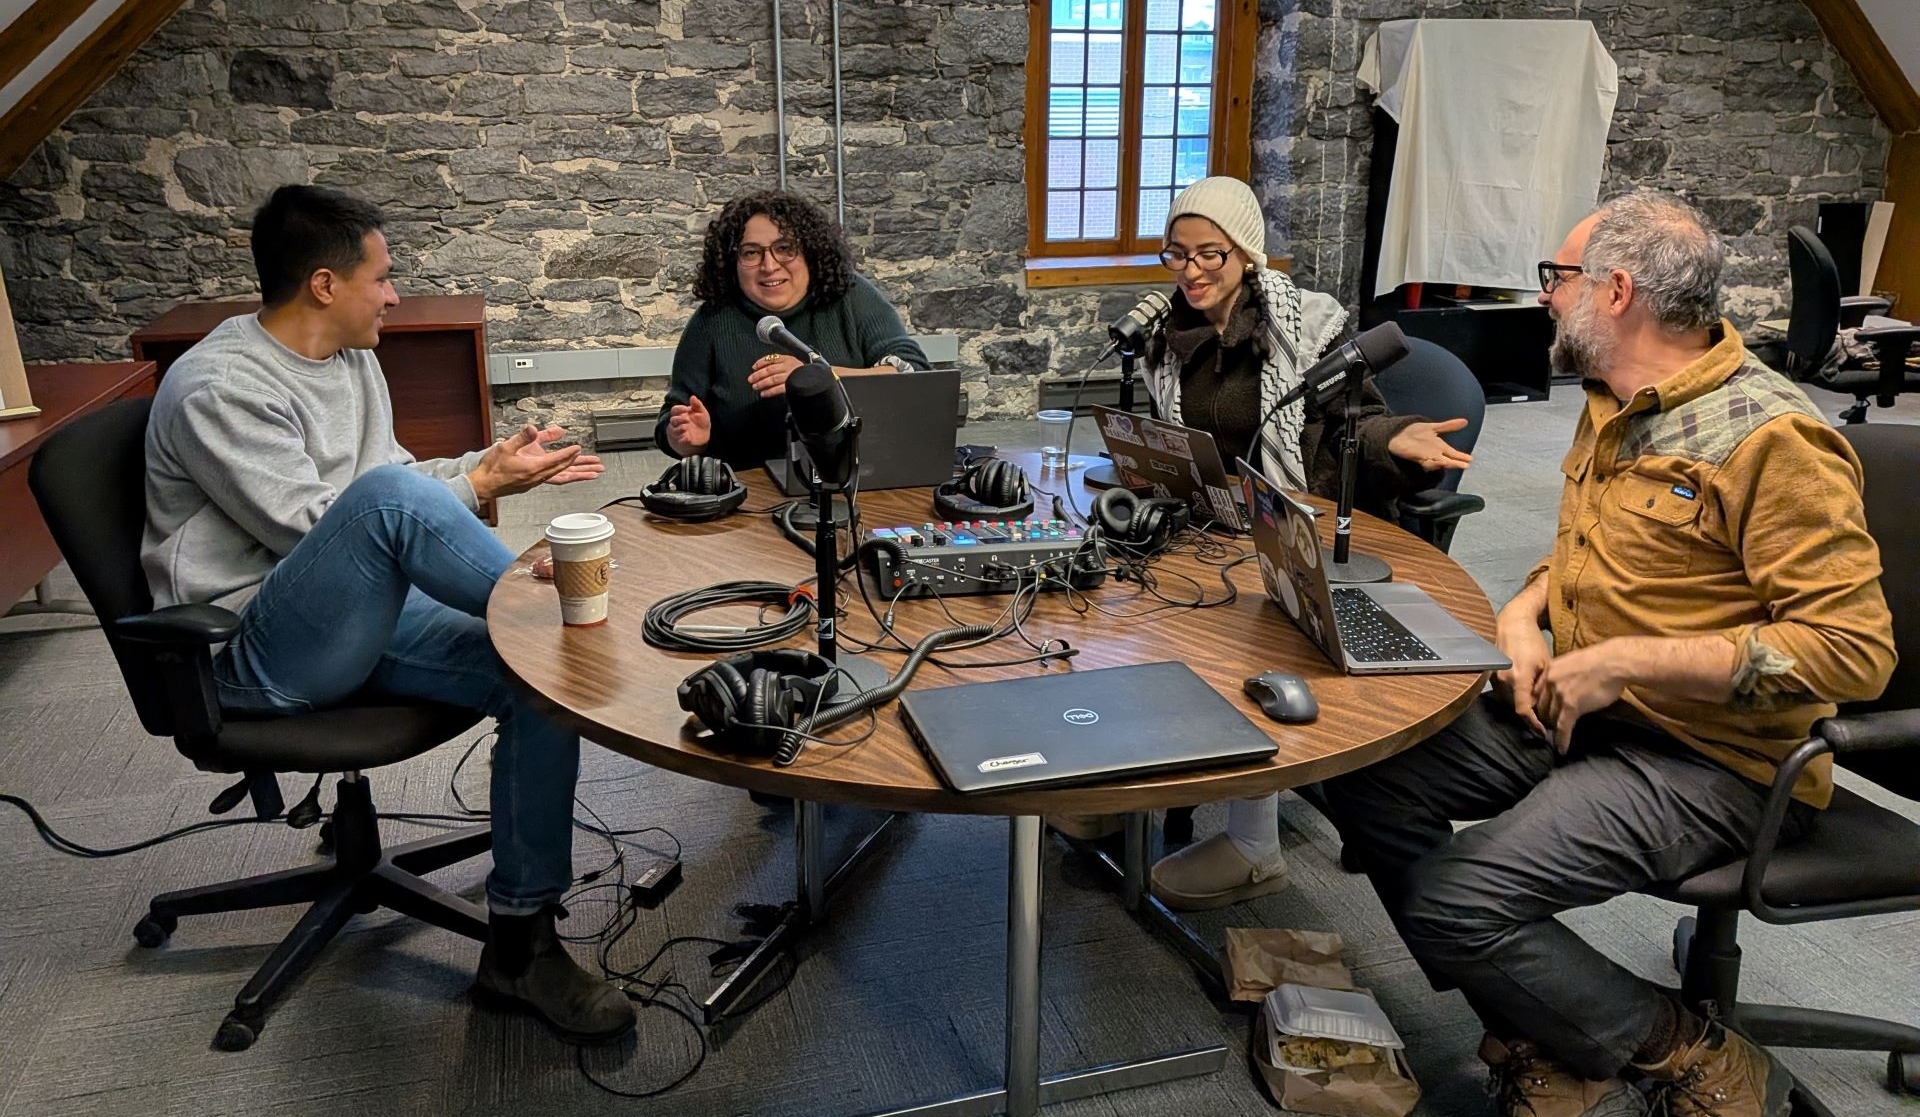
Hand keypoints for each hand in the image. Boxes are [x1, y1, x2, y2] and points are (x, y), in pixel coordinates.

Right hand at [467, 424, 587, 500]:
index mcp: (532, 468)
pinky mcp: (532, 484)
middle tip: (595, 463)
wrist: (483, 485)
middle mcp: (537, 477)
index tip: (578, 448)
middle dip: (581, 466)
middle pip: (564, 470)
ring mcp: (535, 482)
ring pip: (561, 476)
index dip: (569, 454)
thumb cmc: (492, 468)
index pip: (556, 460)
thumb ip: (522, 437)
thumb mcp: (506, 447)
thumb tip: (533, 428)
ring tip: (592, 473)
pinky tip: (568, 472)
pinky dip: (565, 475)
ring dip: (578, 474)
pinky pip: (554, 479)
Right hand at [666, 395, 711, 452]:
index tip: (686, 409)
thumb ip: (697, 405)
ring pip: (673, 430)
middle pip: (672, 420)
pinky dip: (682, 439)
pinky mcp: (682, 440)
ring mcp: (678, 432)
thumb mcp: (702, 412)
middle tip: (687, 420)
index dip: (679, 409)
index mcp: (681, 414)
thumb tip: (693, 397)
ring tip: (686, 427)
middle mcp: (677, 423)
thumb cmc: (701, 422)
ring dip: (679, 429)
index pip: (674, 410)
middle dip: (679, 419)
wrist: (705, 435)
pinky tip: (688, 438)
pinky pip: (679, 440)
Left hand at [747, 354, 802, 397]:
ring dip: (762, 383)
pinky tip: (763, 394)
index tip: (754, 367)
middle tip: (750, 379)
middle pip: (769, 369)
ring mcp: (790, 376)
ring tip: (755, 387)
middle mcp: (788, 366)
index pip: (771, 359)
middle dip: (758, 375)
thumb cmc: (805, 372)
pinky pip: (778, 388)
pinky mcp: (792, 385)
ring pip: (772, 379)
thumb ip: (782, 364)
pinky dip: (770, 391)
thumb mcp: (794, 363)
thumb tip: (765, 368)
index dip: (761, 363)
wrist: (818, 378)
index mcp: (788, 359)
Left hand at [1387, 419, 1473, 471]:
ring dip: (1444, 464)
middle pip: (1448, 460)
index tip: (1470, 459)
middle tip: (1465, 466)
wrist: (1398, 435)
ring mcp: (1426, 456)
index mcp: (1439, 447)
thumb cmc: (1415, 432)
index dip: (1461, 457)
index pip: (1453, 453)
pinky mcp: (1417, 457)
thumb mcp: (1433, 427)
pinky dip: (1432, 463)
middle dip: (1456, 463)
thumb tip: (1465, 421)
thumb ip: (1448, 426)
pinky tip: (1438, 462)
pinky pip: (1426, 462)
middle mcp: (1434, 454)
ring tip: (1450, 463)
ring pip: (1438, 463)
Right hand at [1492, 613, 1552, 739]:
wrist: (1513, 624)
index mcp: (1518, 678)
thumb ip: (1542, 688)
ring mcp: (1494, 678)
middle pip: (1515, 709)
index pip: (1522, 711)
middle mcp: (1503, 680)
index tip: (1542, 733)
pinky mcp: (1491, 676)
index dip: (1533, 724)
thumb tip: (1544, 709)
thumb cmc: (1533, 643)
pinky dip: (1514, 697)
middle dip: (1530, 716)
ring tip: (1537, 706)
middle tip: (1545, 720)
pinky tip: (1525, 693)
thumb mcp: (1545, 665)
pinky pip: (1504, 694)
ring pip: (1509, 702)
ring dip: (1521, 707)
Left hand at [1532, 641, 1630, 753]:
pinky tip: (1562, 749)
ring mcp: (1559, 694)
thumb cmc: (1601, 661)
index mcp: (1549, 671)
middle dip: (1546, 719)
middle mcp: (1549, 682)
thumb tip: (1564, 686)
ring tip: (1559, 738)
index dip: (1540, 706)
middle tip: (1553, 728)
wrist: (1614, 662)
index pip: (1536, 694)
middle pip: (1542, 708)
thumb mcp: (1573, 663)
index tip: (1543, 715)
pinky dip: (1562, 740)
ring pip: (1551, 718)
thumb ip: (1563, 675)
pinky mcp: (1572, 706)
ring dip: (1555, 729)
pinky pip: (1562, 727)